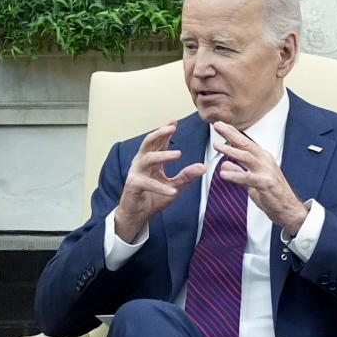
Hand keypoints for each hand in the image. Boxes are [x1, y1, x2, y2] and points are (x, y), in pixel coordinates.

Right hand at [115, 122, 205, 242]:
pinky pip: (147, 183)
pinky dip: (161, 187)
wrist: (136, 215)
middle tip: (172, 128)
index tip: (174, 120)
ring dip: (163, 155)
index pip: (158, 142)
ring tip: (178, 154)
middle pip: (148, 143)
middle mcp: (141, 163)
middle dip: (159, 133)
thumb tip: (203, 167)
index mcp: (150, 161)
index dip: (165, 130)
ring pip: (147, 158)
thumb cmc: (152, 198)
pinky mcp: (133, 185)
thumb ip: (186, 177)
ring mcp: (136, 173)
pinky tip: (173, 191)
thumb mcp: (174, 186)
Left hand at [212, 121, 307, 235]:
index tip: (220, 125)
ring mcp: (266, 172)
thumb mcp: (252, 182)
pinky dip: (235, 175)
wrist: (288, 210)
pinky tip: (224, 174)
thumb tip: (225, 165)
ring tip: (217, 146)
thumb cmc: (273, 195)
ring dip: (230, 151)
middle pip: (246, 144)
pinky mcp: (265, 184)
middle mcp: (265, 161)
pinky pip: (247, 178)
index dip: (232, 133)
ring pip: (246, 157)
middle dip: (230, 134)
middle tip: (217, 126)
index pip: (246, 143)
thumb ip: (238, 172)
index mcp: (263, 159)